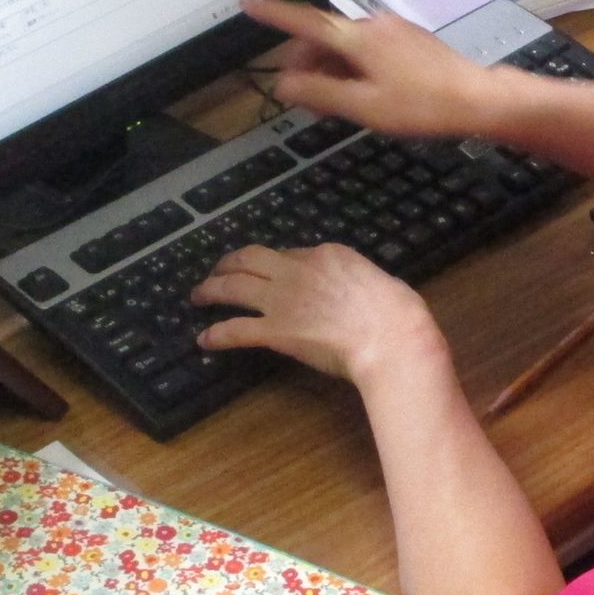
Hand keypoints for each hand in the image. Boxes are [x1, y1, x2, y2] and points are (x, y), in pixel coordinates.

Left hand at [192, 243, 450, 388]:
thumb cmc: (395, 311)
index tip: (266, 271)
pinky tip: (204, 340)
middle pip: (250, 258)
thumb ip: (355, 281)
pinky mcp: (276, 330)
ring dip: (210, 289)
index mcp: (326, 254)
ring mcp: (283, 299)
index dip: (273, 262)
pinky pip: (236, 329)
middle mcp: (297, 270)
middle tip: (216, 271)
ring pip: (233, 286)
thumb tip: (354, 291)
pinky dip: (216, 334)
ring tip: (198, 295)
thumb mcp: (377, 280)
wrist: (389, 335)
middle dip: (228, 263)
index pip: (288, 253)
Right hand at [240, 0, 501, 138]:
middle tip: (303, 97)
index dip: (273, 14)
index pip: (304, 21)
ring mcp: (393, 30)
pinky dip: (352, 66)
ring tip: (334, 102)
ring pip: (346, 45)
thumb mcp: (363, 106)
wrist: (476, 99)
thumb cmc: (424, 104)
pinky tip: (360, 91)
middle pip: (323, 36)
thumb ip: (319, 92)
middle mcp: (374, 25)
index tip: (250, 3)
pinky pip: (366, 48)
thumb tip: (284, 85)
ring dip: (330, 68)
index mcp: (359, 38)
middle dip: (306, 62)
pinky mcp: (407, 40)